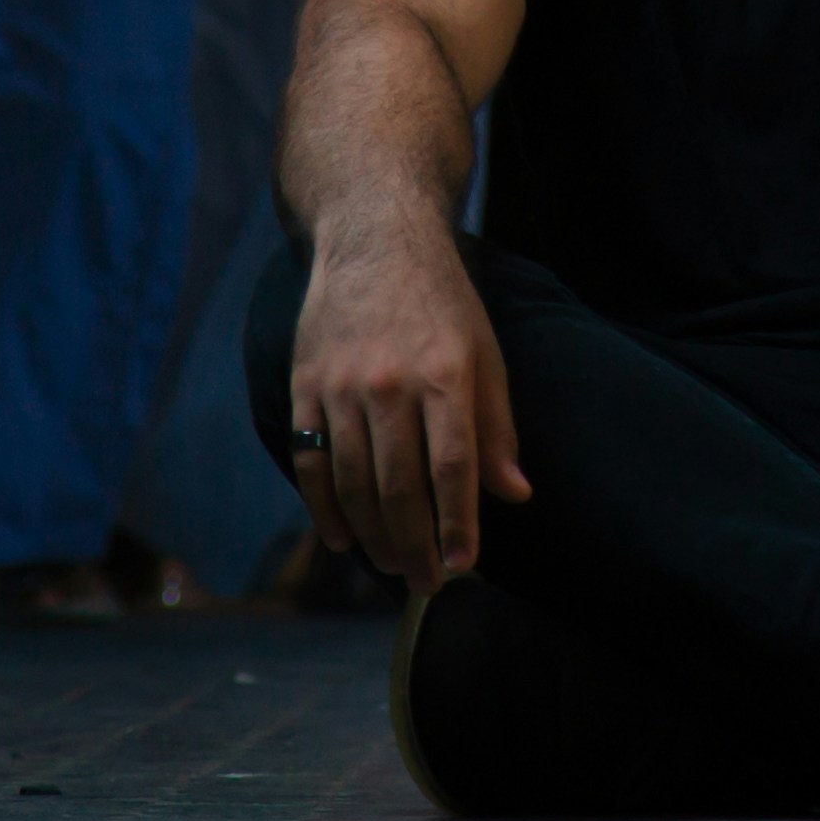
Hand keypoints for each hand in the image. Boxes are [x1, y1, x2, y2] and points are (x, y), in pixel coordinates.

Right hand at [286, 226, 531, 583]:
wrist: (374, 238)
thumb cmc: (442, 302)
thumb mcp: (486, 354)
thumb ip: (496, 428)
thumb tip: (514, 494)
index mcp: (445, 374)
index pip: (452, 467)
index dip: (458, 524)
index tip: (464, 566)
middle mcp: (389, 383)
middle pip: (399, 486)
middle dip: (415, 545)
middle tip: (427, 583)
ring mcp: (341, 386)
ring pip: (353, 482)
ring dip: (373, 535)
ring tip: (395, 565)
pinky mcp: (306, 384)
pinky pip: (310, 461)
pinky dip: (324, 507)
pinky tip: (342, 538)